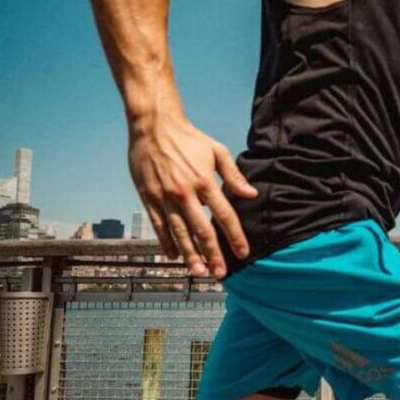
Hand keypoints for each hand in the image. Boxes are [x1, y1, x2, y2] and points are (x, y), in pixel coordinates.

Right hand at [128, 113, 257, 279]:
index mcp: (205, 183)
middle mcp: (185, 194)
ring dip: (190, 255)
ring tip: (198, 271)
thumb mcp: (217, 151)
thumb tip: (251, 195)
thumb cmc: (189, 138)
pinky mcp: (148, 197)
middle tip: (220, 274)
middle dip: (213, 255)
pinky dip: (166, 242)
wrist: (154, 125)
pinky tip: (173, 256)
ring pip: (179, 233)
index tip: (243, 253)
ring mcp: (165, 197)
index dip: (235, 237)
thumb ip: (234, 176)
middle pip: (202, 231)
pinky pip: (158, 225)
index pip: (224, 216)